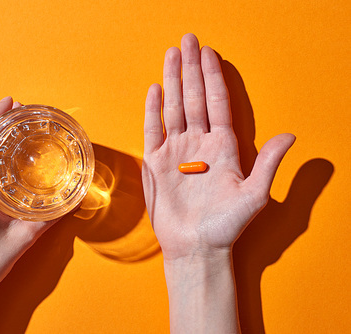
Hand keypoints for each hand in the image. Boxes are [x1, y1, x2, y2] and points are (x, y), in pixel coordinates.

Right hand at [142, 34, 294, 260]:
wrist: (196, 246)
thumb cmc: (226, 225)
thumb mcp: (254, 194)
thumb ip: (268, 163)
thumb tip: (290, 135)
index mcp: (223, 147)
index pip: (217, 103)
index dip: (213, 77)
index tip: (210, 53)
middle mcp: (199, 144)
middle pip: (194, 98)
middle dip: (191, 68)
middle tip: (189, 40)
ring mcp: (176, 152)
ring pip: (174, 108)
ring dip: (172, 81)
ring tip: (172, 55)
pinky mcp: (156, 163)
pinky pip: (153, 130)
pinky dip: (153, 110)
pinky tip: (156, 90)